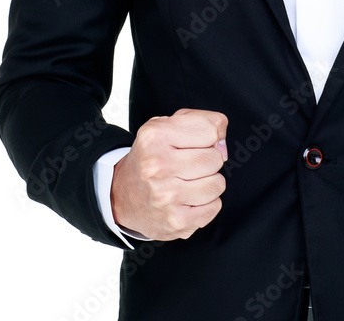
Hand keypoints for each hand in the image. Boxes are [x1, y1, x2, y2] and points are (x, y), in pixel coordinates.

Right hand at [110, 107, 227, 240]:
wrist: (121, 196)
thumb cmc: (152, 156)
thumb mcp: (167, 126)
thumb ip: (204, 121)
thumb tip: (222, 145)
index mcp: (155, 136)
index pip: (210, 131)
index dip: (208, 137)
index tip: (194, 144)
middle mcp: (157, 166)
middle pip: (215, 159)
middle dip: (209, 160)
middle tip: (190, 165)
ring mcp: (166, 196)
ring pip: (217, 184)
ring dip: (210, 182)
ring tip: (190, 182)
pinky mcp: (175, 222)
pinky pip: (214, 207)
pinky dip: (207, 203)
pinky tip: (189, 199)